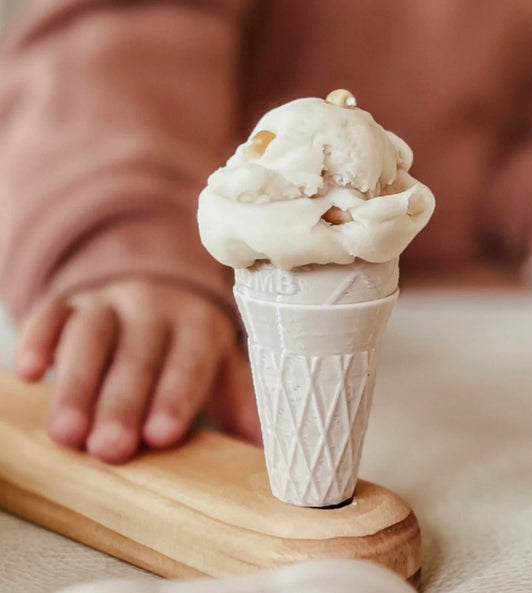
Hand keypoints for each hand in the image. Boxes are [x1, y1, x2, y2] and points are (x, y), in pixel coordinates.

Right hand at [14, 279, 259, 462]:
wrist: (157, 293)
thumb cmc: (190, 346)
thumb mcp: (221, 367)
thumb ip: (241, 403)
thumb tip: (266, 450)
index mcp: (199, 326)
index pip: (189, 361)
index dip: (175, 397)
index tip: (160, 436)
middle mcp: (155, 307)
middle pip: (138, 355)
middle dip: (122, 402)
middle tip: (110, 448)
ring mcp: (110, 302)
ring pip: (91, 337)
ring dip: (77, 384)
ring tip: (67, 434)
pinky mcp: (72, 301)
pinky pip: (51, 313)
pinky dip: (39, 338)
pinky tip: (30, 372)